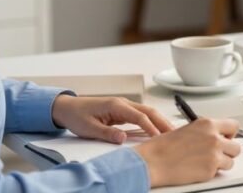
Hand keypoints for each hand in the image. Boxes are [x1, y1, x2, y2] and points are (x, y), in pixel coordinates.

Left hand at [51, 95, 173, 142]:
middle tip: (174, 133)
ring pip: (147, 112)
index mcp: (115, 105)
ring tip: (171, 132)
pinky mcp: (122, 111)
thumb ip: (107, 133)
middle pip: (148, 110)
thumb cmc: (77, 116)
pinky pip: (141, 115)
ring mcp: (123, 106)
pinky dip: (151, 121)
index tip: (159, 137)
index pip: (139, 115)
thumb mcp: (89, 128)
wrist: (68, 108)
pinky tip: (157, 129)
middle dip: (162, 121)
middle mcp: (122, 103)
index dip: (150, 126)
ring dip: (159, 121)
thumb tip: (123, 138)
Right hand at [134, 118, 240, 187]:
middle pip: (236, 147)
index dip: (230, 134)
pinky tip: (198, 169)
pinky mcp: (210, 170)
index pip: (233, 126)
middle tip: (217, 154)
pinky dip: (211, 173)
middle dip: (228, 152)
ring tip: (205, 163)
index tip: (227, 138)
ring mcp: (214, 154)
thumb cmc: (163, 146)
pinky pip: (219, 172)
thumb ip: (204, 132)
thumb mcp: (187, 129)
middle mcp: (213, 137)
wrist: (153, 161)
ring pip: (231, 161)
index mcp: (207, 124)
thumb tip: (213, 137)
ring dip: (221, 163)